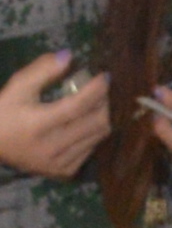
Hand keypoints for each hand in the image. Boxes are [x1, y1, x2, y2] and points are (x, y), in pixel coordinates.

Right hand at [0, 52, 108, 179]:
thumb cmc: (3, 113)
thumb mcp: (16, 88)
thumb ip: (41, 70)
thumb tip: (69, 55)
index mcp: (36, 125)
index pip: (77, 106)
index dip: (96, 89)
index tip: (105, 76)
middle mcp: (50, 148)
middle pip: (96, 122)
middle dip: (103, 102)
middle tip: (100, 89)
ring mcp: (58, 163)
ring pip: (98, 136)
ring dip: (101, 116)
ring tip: (94, 103)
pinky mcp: (63, 172)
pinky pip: (91, 149)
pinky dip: (93, 133)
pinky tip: (82, 123)